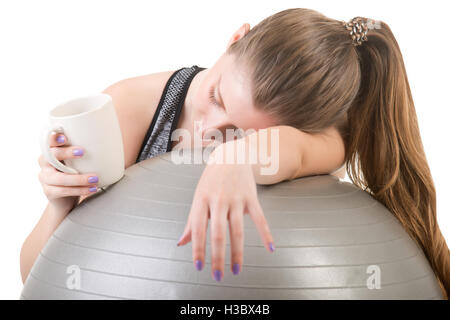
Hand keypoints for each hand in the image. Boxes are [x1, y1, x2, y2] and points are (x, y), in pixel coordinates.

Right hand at [38, 132, 98, 211]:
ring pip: (60, 177)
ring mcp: (45, 178)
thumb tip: (108, 142)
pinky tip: (92, 188)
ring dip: (78, 178)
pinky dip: (80, 189)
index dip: (54, 139)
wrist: (65, 199)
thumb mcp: (77, 161)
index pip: (48, 142)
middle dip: (66, 153)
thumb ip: (83, 152)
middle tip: (83, 151)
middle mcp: (44, 163)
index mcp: (51, 151)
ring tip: (95, 178)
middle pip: (50, 156)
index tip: (65, 137)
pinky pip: (63, 190)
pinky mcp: (49, 192)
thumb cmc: (74, 173)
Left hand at [176, 151, 274, 281]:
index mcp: (201, 200)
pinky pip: (260, 219)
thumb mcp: (198, 197)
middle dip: (218, 257)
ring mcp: (235, 198)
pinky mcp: (251, 197)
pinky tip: (270, 248)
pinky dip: (266, 234)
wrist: (231, 154)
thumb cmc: (212, 179)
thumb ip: (191, 222)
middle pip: (218, 233)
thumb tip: (181, 243)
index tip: (199, 266)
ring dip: (237, 253)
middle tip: (218, 276)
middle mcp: (218, 200)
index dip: (198, 249)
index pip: (198, 229)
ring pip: (237, 230)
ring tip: (236, 270)